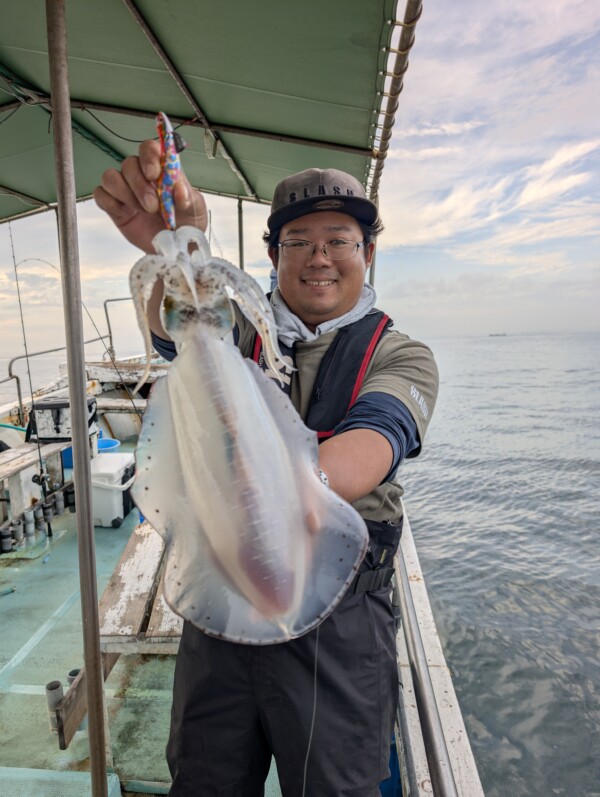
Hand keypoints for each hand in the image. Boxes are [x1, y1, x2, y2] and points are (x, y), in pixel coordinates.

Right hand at [93, 139, 208, 252]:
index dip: (148, 157)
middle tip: (152, 206)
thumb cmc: (186, 225)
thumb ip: (189, 198)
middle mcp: (141, 176)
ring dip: (125, 194)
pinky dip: (111, 203)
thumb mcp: (195, 211)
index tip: (154, 174)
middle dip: (139, 185)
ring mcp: (125, 190)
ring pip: (110, 177)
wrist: (175, 249)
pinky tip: (126, 214)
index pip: (149, 149)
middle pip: (129, 164)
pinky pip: (101, 195)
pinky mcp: (114, 206)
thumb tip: (180, 188)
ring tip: (141, 211)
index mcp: (162, 171)